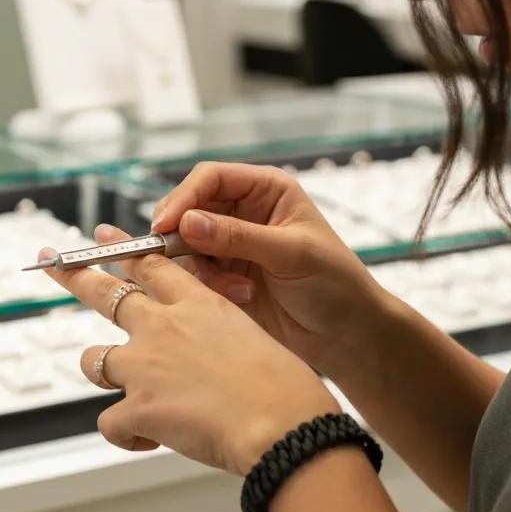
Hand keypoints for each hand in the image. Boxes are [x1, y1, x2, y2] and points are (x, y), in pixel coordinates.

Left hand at [39, 228, 340, 475]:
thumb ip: (220, 342)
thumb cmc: (286, 390)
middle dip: (74, 277)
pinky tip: (149, 441)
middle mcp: (164, 326)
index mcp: (199, 304)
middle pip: (106, 291)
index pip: (152, 264)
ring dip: (102, 373)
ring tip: (126, 393)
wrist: (283, 424)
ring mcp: (144, 365)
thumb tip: (209, 363)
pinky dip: (126, 435)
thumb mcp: (255, 342)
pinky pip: (109, 423)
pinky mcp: (137, 408)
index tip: (105, 236)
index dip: (124, 249)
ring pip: (93, 360)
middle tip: (52, 265)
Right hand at [149, 162, 387, 375]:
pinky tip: (242, 296)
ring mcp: (230, 244)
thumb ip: (238, 236)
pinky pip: (194, 274)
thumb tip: (187, 222)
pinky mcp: (224, 276)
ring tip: (238, 289)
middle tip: (171, 256)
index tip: (165, 224)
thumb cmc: (335, 282)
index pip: (211, 177)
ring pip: (185, 244)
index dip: (184, 197)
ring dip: (202, 268)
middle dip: (181, 233)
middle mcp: (243, 211)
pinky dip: (209, 286)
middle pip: (189, 208)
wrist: (345, 334)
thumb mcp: (291, 253)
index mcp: (265, 189)